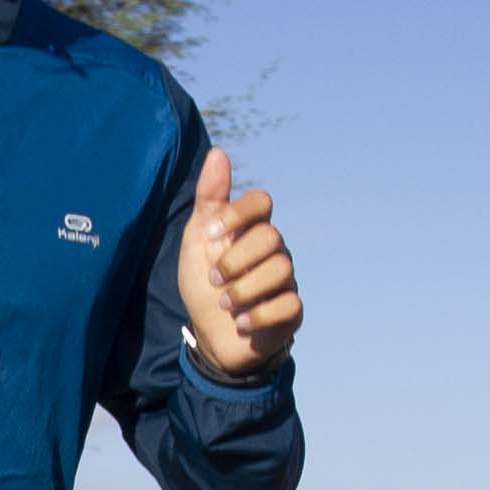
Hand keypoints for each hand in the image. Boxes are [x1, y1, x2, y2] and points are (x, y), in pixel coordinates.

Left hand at [175, 146, 301, 380]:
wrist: (209, 335)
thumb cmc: (204, 283)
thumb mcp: (197, 241)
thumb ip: (209, 200)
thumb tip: (218, 153)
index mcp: (252, 229)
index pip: (262, 201)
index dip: (238, 213)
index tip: (209, 233)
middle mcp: (274, 251)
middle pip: (271, 237)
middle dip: (236, 259)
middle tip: (213, 279)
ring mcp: (286, 280)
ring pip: (281, 270)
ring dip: (244, 290)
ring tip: (224, 304)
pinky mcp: (292, 311)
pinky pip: (289, 304)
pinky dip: (259, 315)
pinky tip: (240, 322)